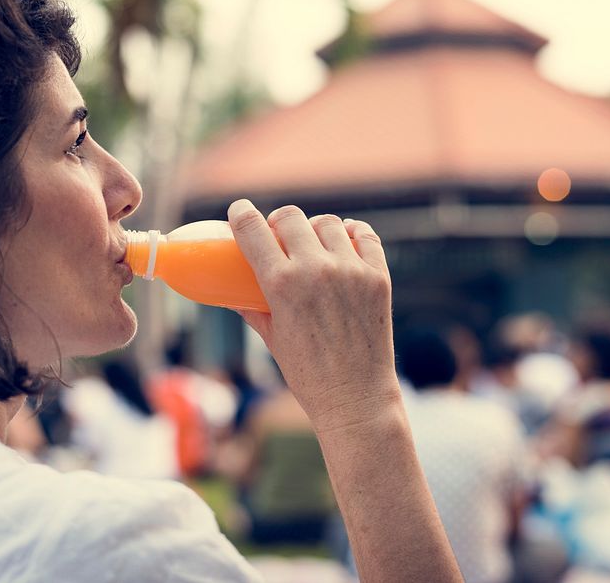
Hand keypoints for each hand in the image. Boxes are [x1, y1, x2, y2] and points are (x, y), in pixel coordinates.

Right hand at [227, 199, 399, 430]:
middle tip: (278, 233)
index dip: (242, 214)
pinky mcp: (378, 278)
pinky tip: (344, 243)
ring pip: (328, 223)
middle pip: (291, 217)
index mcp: (282, 284)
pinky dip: (352, 234)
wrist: (356, 399)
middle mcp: (316, 270)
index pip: (253, 229)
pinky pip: (365, 236)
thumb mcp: (272, 338)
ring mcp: (351, 271)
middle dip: (279, 221)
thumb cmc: (308, 375)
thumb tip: (231, 294)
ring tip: (313, 244)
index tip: (239, 210)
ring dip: (314, 229)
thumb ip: (252, 309)